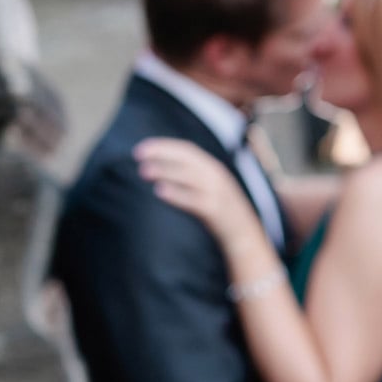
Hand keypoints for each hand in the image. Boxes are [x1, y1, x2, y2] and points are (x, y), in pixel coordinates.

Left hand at [134, 138, 255, 244]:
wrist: (245, 234)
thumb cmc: (219, 211)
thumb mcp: (207, 188)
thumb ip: (189, 177)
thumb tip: (159, 169)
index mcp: (212, 168)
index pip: (187, 150)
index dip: (163, 147)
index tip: (141, 148)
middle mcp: (216, 176)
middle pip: (187, 158)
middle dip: (162, 153)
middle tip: (137, 154)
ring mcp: (217, 192)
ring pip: (189, 176)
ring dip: (165, 171)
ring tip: (143, 171)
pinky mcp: (216, 211)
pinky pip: (195, 200)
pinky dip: (177, 194)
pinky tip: (159, 191)